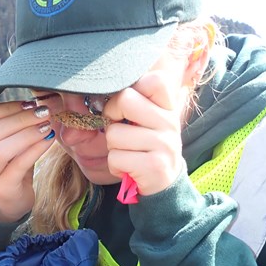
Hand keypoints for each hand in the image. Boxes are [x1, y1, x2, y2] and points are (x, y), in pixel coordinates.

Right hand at [0, 99, 57, 221]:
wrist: (11, 201)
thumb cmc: (10, 164)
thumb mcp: (4, 141)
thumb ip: (11, 122)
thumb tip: (37, 97)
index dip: (8, 106)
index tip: (31, 102)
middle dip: (21, 118)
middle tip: (44, 111)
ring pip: (2, 149)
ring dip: (27, 133)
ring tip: (47, 124)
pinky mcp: (1, 189)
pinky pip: (19, 164)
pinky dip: (36, 149)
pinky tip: (49, 139)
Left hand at [102, 70, 186, 195]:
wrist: (164, 185)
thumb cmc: (147, 149)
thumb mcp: (148, 122)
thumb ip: (134, 103)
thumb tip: (95, 95)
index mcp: (168, 108)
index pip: (155, 80)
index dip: (130, 90)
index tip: (126, 107)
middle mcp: (169, 123)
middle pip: (125, 100)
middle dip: (112, 117)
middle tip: (120, 131)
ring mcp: (164, 144)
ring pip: (114, 134)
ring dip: (113, 148)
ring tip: (128, 154)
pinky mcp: (153, 166)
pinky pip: (115, 158)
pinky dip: (115, 166)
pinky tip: (129, 169)